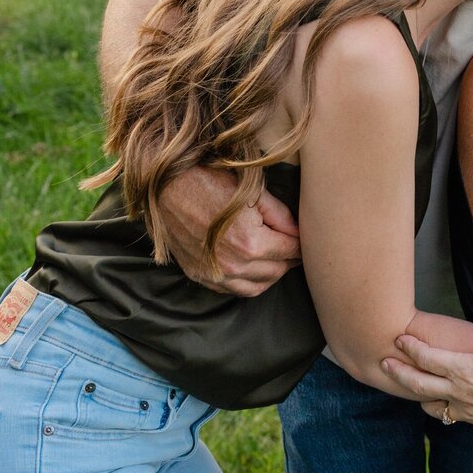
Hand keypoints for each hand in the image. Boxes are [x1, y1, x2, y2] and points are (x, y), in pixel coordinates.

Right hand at [155, 166, 300, 296]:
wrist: (167, 188)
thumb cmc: (210, 182)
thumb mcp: (254, 192)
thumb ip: (281, 216)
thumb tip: (299, 232)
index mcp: (251, 244)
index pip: (291, 252)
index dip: (301, 243)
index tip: (305, 236)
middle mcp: (234, 266)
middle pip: (278, 271)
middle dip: (288, 257)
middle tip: (290, 242)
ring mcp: (215, 275)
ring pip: (258, 287)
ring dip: (270, 273)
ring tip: (274, 255)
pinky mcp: (201, 276)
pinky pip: (233, 290)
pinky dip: (247, 281)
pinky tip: (251, 265)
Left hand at [385, 321, 472, 441]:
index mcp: (463, 369)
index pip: (426, 357)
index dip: (410, 347)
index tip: (399, 339)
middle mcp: (458, 392)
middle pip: (416, 384)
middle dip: (397, 372)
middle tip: (384, 364)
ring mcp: (465, 411)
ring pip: (430, 405)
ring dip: (418, 395)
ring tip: (413, 386)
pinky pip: (452, 416)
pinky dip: (444, 407)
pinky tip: (447, 402)